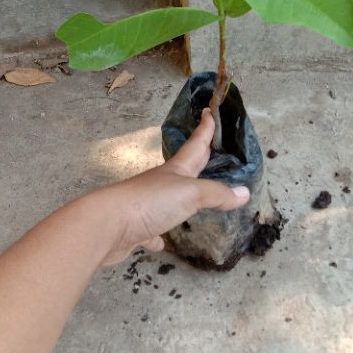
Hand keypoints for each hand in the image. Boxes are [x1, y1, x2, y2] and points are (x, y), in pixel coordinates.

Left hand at [90, 108, 250, 266]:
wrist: (109, 224)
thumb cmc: (151, 201)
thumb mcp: (191, 194)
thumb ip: (217, 194)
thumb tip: (244, 192)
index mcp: (177, 170)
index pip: (196, 144)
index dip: (205, 127)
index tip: (209, 110)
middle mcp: (163, 183)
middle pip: (186, 167)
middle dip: (200, 157)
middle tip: (212, 148)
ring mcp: (149, 205)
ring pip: (169, 198)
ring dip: (182, 197)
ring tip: (195, 199)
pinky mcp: (138, 228)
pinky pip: (152, 230)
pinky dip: (159, 235)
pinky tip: (161, 242)